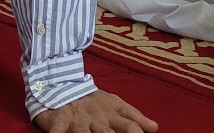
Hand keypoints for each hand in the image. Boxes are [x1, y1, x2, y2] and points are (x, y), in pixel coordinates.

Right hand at [33, 91, 157, 132]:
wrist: (62, 85)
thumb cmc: (92, 101)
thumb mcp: (115, 105)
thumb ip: (135, 117)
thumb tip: (155, 128)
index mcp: (111, 114)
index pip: (129, 125)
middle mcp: (96, 118)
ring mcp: (78, 120)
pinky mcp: (60, 120)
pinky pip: (57, 130)